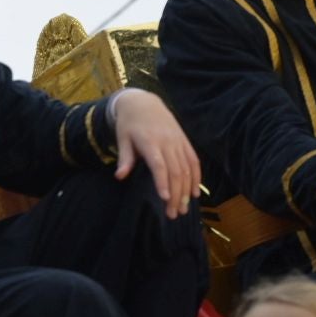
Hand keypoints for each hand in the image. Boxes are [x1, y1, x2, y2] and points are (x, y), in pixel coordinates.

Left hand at [112, 89, 201, 218]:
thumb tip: (119, 177)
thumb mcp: (122, 138)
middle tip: (173, 214)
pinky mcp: (185, 142)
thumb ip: (125, 158)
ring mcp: (178, 142)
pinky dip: (196, 178)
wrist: (143, 102)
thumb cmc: (129, 123)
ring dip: (186, 191)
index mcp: (149, 141)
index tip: (165, 198)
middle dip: (176, 195)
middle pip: (175, 172)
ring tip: (184, 209)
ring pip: (186, 169)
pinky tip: (194, 193)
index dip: (163, 181)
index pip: (158, 164)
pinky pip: (194, 161)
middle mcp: (167, 142)